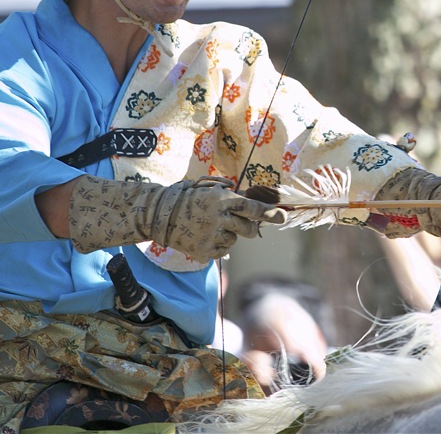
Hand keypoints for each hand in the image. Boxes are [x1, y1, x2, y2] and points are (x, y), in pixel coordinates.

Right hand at [69, 175, 286, 261]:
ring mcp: (211, 237)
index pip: (252, 207)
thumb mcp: (209, 188)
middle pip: (249, 229)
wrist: (158, 215)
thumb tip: (253, 201)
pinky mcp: (204, 252)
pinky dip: (217, 245)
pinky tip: (203, 235)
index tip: (282, 217)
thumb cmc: (187, 198)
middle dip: (250, 227)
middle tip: (239, 223)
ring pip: (235, 240)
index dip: (269, 213)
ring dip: (228, 234)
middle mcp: (219, 218)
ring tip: (209, 226)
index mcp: (222, 199)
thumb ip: (230, 194)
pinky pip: (223, 251)